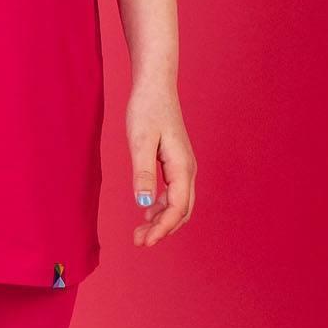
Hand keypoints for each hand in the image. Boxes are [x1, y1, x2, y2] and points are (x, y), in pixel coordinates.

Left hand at [126, 81, 196, 247]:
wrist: (155, 86)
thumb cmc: (147, 109)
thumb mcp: (139, 141)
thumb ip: (142, 172)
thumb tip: (142, 203)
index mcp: (182, 167)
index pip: (177, 208)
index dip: (162, 228)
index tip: (144, 242)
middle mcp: (188, 170)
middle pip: (181, 211)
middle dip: (162, 230)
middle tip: (139, 241)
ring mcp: (183, 166)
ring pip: (179, 204)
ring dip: (161, 220)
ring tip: (139, 231)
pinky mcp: (175, 162)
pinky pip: (174, 193)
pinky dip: (162, 207)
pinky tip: (146, 211)